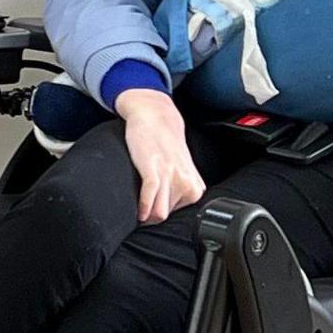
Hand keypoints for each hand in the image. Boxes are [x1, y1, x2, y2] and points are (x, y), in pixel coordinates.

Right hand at [119, 89, 206, 225]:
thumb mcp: (181, 170)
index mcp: (195, 186)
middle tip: (142, 203)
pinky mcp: (154, 171)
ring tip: (137, 209)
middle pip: (166, 215)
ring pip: (159, 214)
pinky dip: (142, 208)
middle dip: (152, 211)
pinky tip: (137, 210)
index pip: (177, 214)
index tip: (151, 207)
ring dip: (146, 215)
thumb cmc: (163, 144)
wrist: (154, 116)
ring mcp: (171, 177)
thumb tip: (163, 211)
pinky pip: (149, 200)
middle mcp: (186, 183)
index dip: (161, 211)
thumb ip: (179, 189)